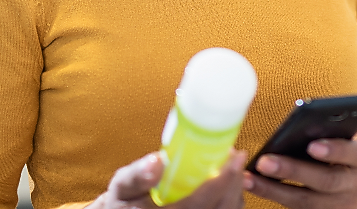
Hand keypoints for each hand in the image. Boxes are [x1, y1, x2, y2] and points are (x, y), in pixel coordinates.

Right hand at [89, 150, 247, 208]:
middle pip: (224, 207)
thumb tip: (157, 160)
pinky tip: (227, 185)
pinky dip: (231, 200)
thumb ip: (136, 177)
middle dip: (235, 180)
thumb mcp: (122, 189)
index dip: (225, 178)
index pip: (205, 200)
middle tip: (234, 155)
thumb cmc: (124, 205)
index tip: (235, 154)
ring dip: (235, 190)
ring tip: (231, 168)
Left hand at [243, 131, 356, 208]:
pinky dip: (272, 196)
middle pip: (324, 180)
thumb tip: (300, 120)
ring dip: (273, 189)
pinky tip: (253, 185)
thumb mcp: (347, 136)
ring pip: (305, 201)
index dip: (333, 150)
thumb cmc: (345, 149)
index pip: (351, 153)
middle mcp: (354, 185)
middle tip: (265, 162)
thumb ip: (330, 130)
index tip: (312, 145)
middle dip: (293, 171)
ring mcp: (340, 205)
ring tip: (249, 177)